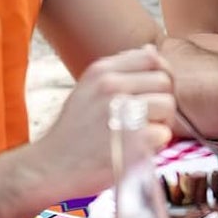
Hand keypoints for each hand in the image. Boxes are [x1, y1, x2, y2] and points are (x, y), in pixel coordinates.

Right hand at [32, 46, 176, 195]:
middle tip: (149, 119)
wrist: (49, 167)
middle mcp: (111, 86)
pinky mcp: (132, 140)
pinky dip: (156, 145)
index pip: (151, 58)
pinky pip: (164, 134)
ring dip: (162, 123)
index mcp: (102, 71)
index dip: (161, 74)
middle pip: (164, 82)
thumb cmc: (74, 130)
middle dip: (163, 101)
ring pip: (168, 106)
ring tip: (143, 134)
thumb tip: (152, 50)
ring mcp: (121, 112)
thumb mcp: (88, 89)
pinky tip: (138, 150)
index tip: (154, 92)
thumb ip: (120, 71)